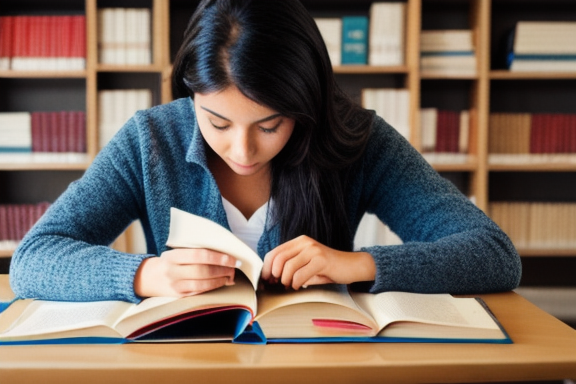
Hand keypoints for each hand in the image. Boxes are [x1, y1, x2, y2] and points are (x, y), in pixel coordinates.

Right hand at [134, 249, 237, 297]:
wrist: (145, 278)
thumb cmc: (167, 262)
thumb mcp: (175, 253)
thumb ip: (194, 252)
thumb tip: (222, 255)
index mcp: (173, 256)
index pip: (199, 255)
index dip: (218, 257)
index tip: (232, 258)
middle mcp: (172, 271)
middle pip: (203, 270)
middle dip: (222, 269)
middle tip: (234, 267)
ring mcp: (175, 286)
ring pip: (202, 284)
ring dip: (220, 280)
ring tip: (230, 276)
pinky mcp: (178, 296)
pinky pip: (199, 292)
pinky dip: (212, 288)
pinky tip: (221, 283)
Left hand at [261, 235, 375, 289]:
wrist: (352, 266)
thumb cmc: (328, 268)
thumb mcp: (307, 264)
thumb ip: (291, 266)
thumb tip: (272, 278)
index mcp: (299, 241)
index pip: (275, 252)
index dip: (267, 267)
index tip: (266, 279)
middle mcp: (305, 242)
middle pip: (278, 258)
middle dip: (273, 275)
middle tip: (275, 284)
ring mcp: (313, 250)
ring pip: (288, 267)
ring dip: (286, 281)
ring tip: (290, 286)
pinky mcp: (321, 260)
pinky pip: (300, 275)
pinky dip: (296, 284)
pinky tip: (299, 286)